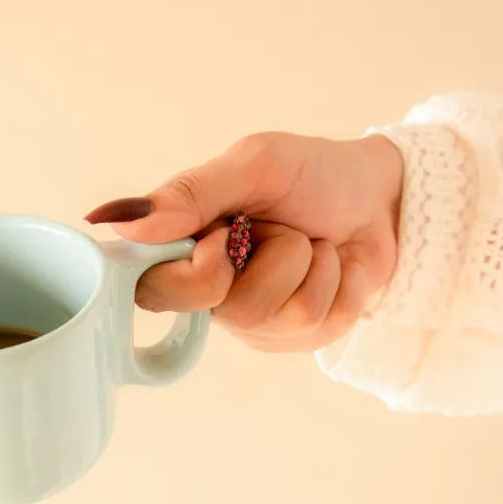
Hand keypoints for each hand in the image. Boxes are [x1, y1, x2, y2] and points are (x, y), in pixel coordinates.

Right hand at [85, 132, 402, 351]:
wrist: (382, 198)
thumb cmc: (312, 175)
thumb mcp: (254, 164)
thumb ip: (190, 192)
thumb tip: (121, 222)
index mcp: (185, 250)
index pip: (153, 291)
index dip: (197, 274)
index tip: (226, 237)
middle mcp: (212, 295)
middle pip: (229, 310)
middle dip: (275, 258)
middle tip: (281, 230)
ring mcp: (256, 323)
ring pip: (282, 315)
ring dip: (314, 264)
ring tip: (313, 243)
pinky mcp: (298, 339)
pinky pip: (321, 323)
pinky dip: (341, 282)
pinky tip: (335, 266)